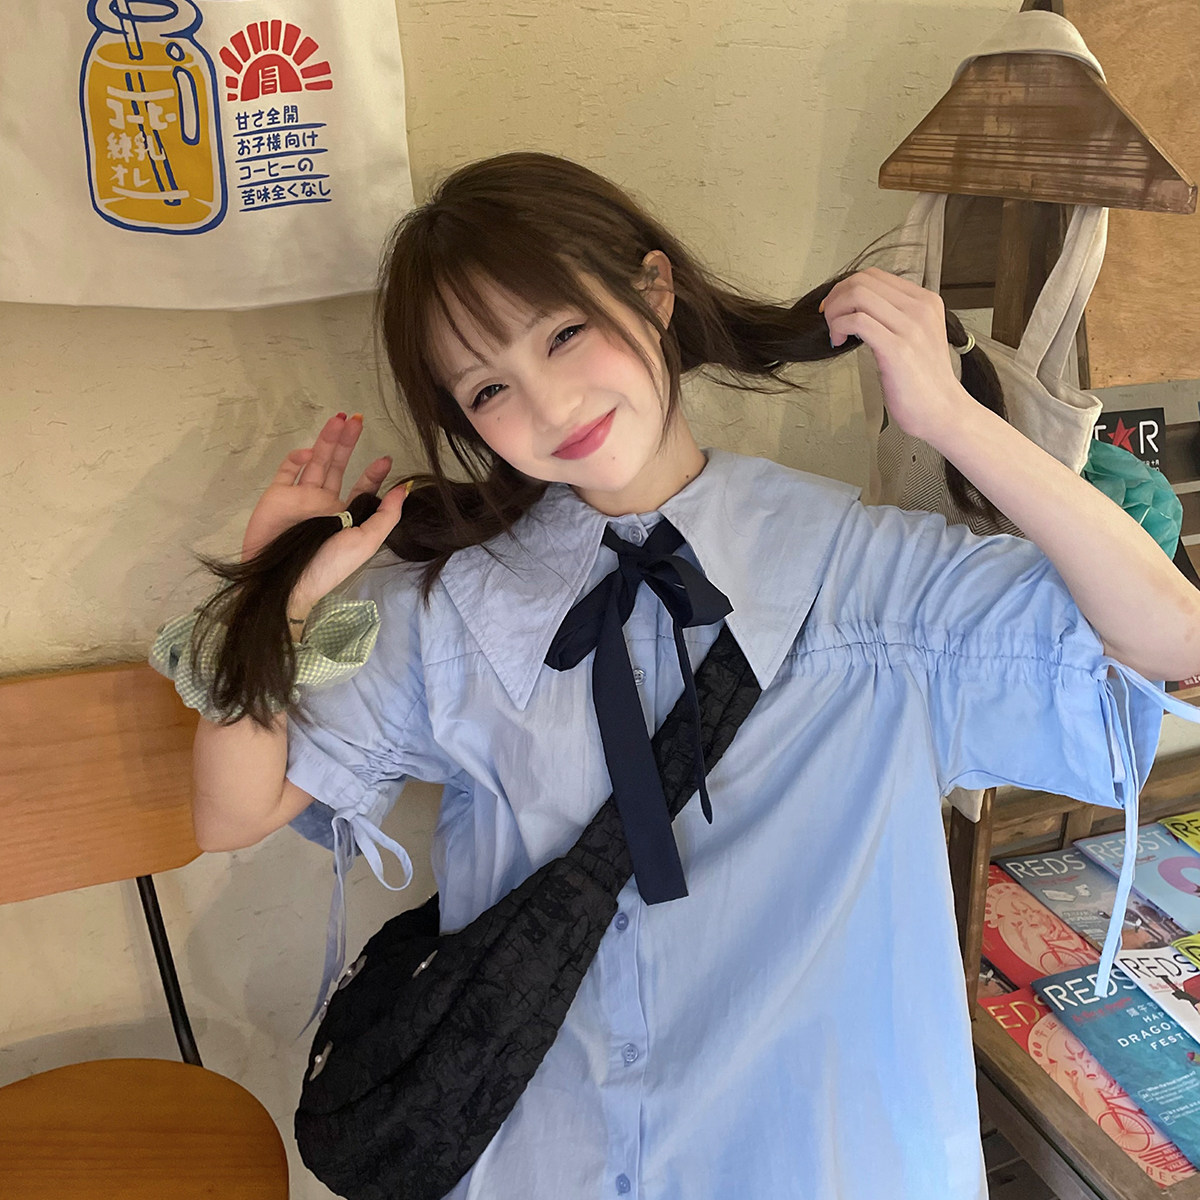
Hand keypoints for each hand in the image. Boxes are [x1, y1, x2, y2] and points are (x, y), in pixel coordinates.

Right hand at [242, 413, 406, 611]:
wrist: (284, 580)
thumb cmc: (328, 564)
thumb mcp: (365, 542)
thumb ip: (386, 516)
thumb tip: (404, 489)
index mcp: (345, 516)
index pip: (361, 488)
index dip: (373, 473)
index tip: (385, 458)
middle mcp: (324, 504)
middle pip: (337, 467)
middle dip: (347, 444)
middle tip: (357, 419)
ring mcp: (300, 498)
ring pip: (315, 463)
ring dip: (326, 441)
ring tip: (340, 419)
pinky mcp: (277, 495)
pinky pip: (286, 472)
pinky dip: (295, 459)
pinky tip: (309, 452)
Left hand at [819, 267, 969, 443]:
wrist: (944, 412)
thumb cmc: (925, 382)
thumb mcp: (917, 337)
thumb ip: (896, 318)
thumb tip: (860, 309)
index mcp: (926, 302)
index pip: (876, 275)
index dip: (847, 287)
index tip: (836, 308)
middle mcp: (920, 308)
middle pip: (863, 280)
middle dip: (836, 298)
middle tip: (828, 319)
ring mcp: (911, 327)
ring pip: (858, 296)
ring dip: (835, 312)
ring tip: (834, 333)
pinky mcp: (898, 348)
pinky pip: (857, 321)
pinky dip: (839, 328)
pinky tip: (839, 343)